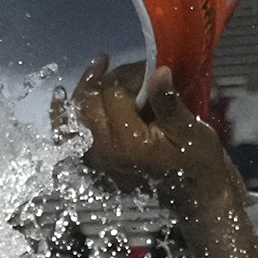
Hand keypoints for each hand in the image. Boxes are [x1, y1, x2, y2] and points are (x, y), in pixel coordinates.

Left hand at [64, 58, 229, 211]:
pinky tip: (62, 94)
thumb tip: (159, 71)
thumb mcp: (188, 128)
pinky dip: (62, 114)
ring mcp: (95, 158)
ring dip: (83, 89)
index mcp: (128, 144)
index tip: (145, 70)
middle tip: (125, 68)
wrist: (193, 191)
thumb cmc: (195, 158)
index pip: (113, 96)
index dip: (128, 76)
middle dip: (106, 80)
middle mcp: (105, 152)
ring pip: (72, 116)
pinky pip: (66, 136)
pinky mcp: (93, 161)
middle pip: (89, 103)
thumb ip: (168, 101)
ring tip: (98, 66)